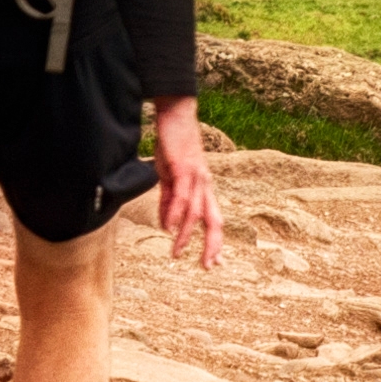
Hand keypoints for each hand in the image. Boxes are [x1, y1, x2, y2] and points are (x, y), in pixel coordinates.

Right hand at [144, 101, 226, 273]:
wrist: (175, 114)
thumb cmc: (173, 145)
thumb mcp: (170, 177)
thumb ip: (169, 201)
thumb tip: (166, 225)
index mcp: (204, 188)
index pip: (214, 219)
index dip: (215, 242)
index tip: (213, 263)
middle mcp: (205, 185)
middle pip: (214, 221)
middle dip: (212, 246)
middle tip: (207, 267)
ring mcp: (196, 177)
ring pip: (196, 213)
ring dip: (186, 235)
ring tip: (177, 253)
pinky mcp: (183, 168)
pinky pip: (182, 195)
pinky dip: (175, 213)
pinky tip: (168, 227)